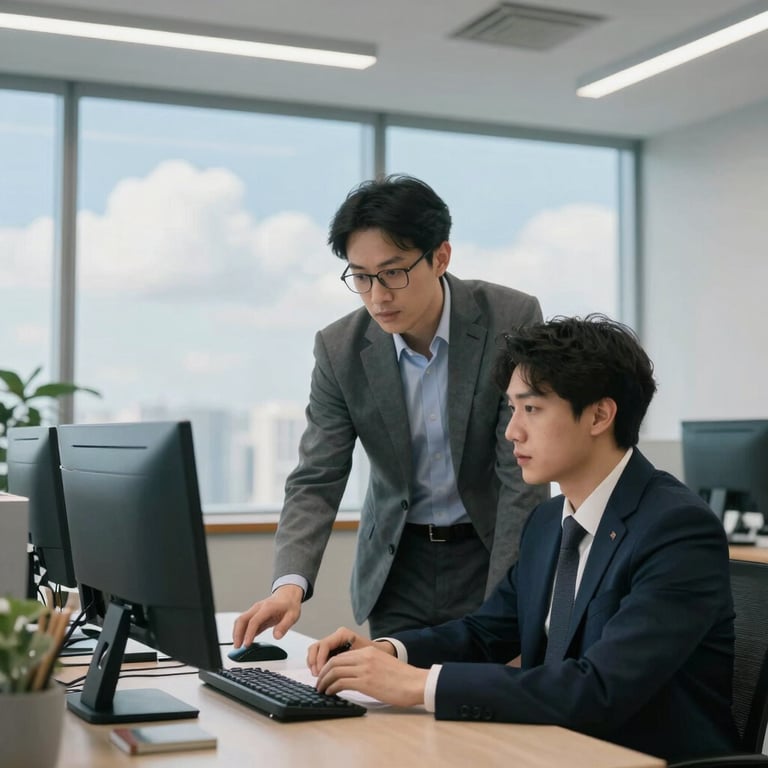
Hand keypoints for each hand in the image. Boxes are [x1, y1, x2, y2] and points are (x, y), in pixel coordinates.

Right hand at [232, 585, 302, 646]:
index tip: (246, 644)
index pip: (254, 621)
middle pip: (242, 619)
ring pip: (241, 620)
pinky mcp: (254, 615)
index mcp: (267, 607)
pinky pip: (245, 623)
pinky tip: (243, 640)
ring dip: (237, 632)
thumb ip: (284, 626)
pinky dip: (241, 631)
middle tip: (237, 646)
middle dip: (237, 633)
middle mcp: (258, 608)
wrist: (288, 595)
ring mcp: (255, 611)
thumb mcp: (292, 616)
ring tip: (238, 645)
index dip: (249, 633)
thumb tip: (277, 636)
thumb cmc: (289, 605)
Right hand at [306, 628, 381, 674]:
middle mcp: (336, 637)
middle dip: (314, 662)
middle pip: (316, 647)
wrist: (381, 652)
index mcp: (343, 634)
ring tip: (318, 677)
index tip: (321, 672)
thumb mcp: (363, 656)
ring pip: (315, 651)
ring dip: (313, 664)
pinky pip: (318, 656)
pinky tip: (321, 674)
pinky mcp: (332, 651)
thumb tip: (335, 673)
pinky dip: (316, 665)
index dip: (320, 659)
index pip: (324, 645)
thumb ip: (349, 662)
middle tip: (317, 676)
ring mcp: (333, 643)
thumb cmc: (375, 654)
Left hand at [309, 628, 426, 707]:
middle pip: (334, 661)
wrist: (415, 683)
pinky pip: (341, 683)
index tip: (324, 674)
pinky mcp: (366, 682)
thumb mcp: (382, 664)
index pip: (341, 655)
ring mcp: (364, 669)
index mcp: (368, 651)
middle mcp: (364, 657)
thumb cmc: (402, 678)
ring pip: (335, 671)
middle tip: (319, 683)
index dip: (329, 665)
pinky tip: (330, 693)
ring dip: (324, 681)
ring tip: (321, 690)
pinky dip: (332, 688)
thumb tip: (352, 675)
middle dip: (323, 673)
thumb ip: (367, 665)